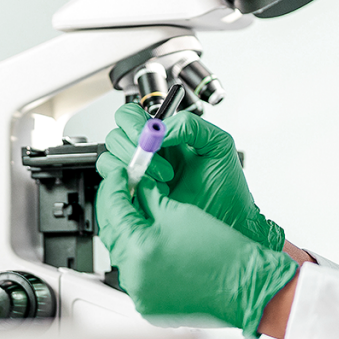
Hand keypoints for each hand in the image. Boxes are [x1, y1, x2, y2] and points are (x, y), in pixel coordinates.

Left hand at [95, 152, 296, 338]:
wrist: (245, 286)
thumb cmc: (222, 253)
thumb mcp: (179, 211)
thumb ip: (148, 197)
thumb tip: (135, 187)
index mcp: (139, 248)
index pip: (112, 207)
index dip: (115, 185)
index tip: (121, 174)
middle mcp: (134, 276)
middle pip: (112, 231)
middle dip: (117, 208)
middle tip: (128, 191)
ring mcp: (140, 294)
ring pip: (122, 253)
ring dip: (127, 232)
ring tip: (143, 216)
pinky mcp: (149, 306)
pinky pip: (134, 274)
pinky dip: (138, 256)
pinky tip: (150, 242)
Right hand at [103, 104, 284, 250]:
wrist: (229, 222)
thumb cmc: (226, 188)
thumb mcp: (217, 144)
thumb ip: (191, 125)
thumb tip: (160, 130)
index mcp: (164, 136)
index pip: (131, 116)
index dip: (132, 123)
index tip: (147, 136)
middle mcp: (147, 155)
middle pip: (115, 136)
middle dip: (133, 149)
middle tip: (160, 165)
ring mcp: (139, 178)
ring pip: (109, 161)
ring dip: (133, 170)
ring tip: (163, 182)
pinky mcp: (134, 200)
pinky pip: (113, 188)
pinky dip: (126, 187)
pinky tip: (151, 194)